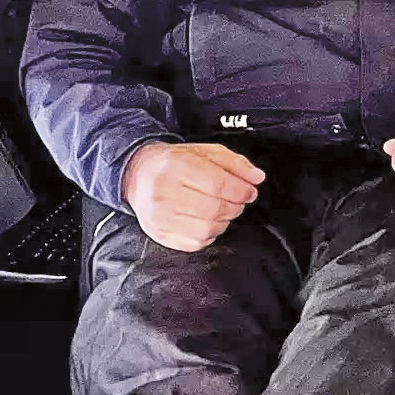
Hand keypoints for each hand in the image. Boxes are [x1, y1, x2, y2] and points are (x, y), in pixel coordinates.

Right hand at [121, 142, 265, 251]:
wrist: (138, 175)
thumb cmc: (173, 163)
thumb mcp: (205, 152)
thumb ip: (234, 163)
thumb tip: (256, 177)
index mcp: (176, 165)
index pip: (218, 184)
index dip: (241, 190)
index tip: (250, 191)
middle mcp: (164, 192)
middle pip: (214, 208)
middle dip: (235, 205)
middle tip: (238, 200)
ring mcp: (160, 216)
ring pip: (207, 228)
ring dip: (224, 220)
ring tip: (222, 209)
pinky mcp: (160, 234)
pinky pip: (196, 242)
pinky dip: (210, 233)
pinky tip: (207, 220)